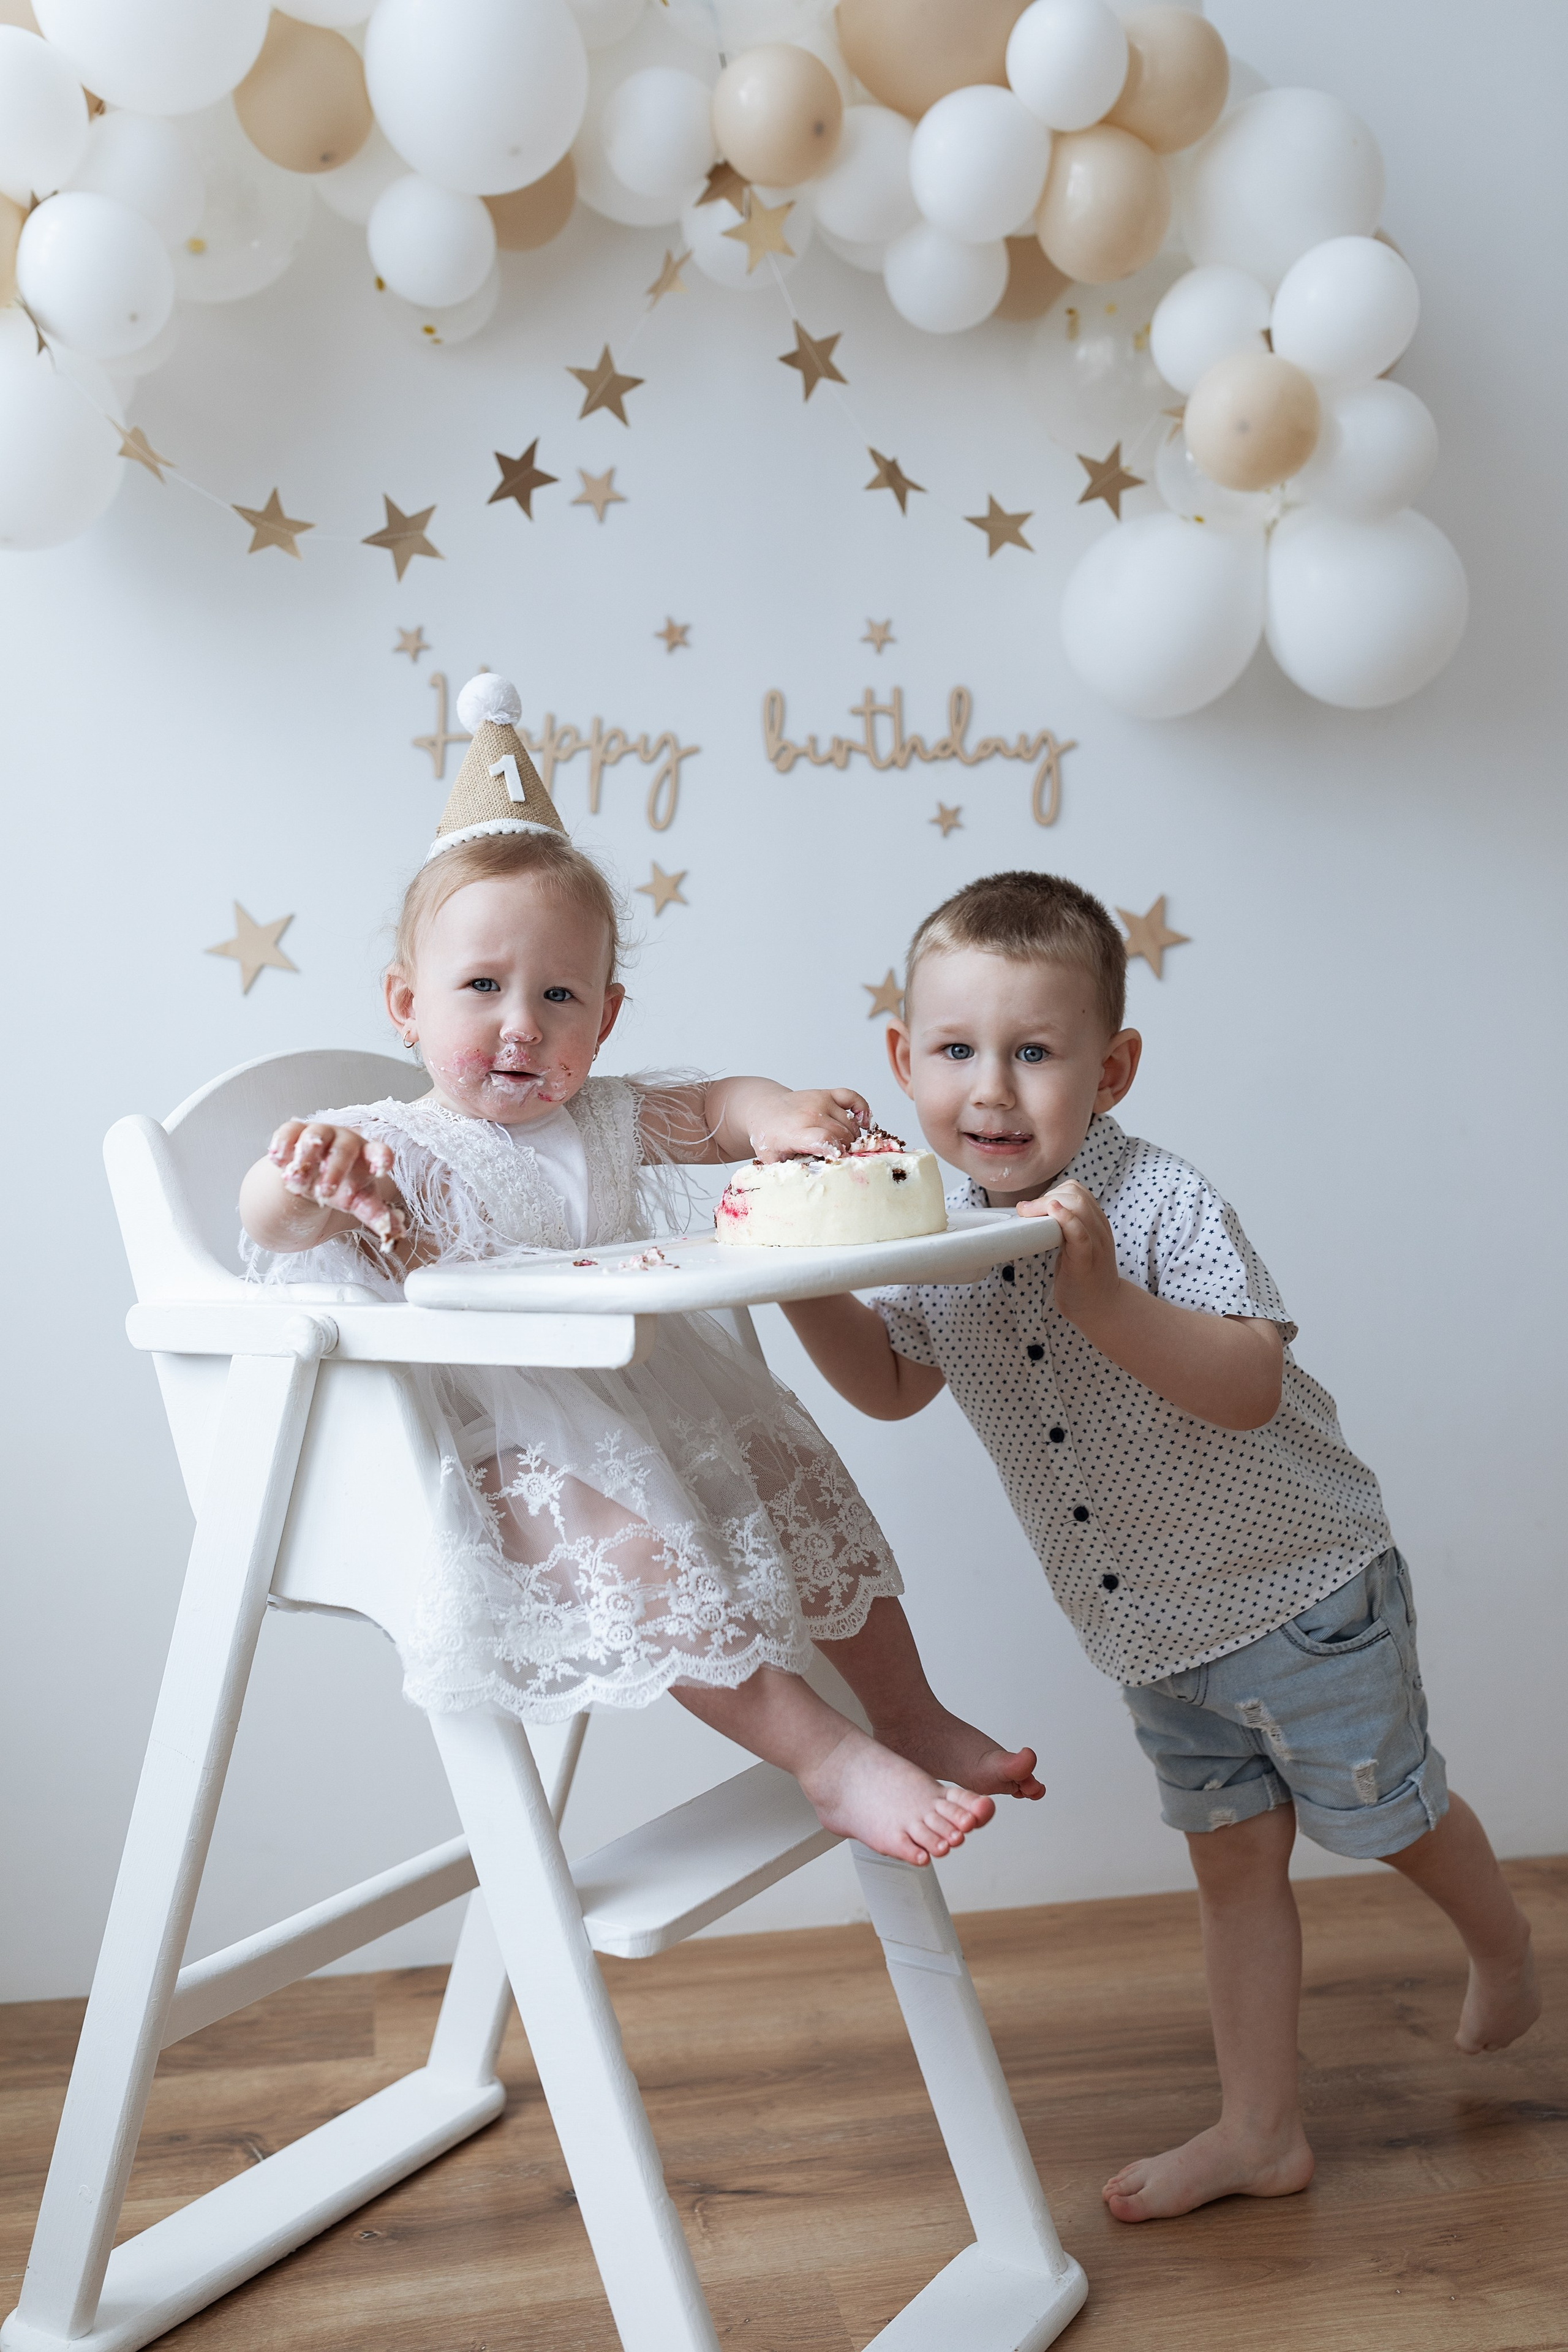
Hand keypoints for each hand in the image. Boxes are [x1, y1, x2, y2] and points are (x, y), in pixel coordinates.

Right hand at [267, 1120, 408, 1254]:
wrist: (312, 1176)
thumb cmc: (343, 1186)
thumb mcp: (360, 1201)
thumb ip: (377, 1215)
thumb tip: (396, 1233)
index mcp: (367, 1156)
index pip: (380, 1151)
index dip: (382, 1158)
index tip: (380, 1169)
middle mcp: (346, 1141)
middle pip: (344, 1148)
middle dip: (334, 1170)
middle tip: (325, 1193)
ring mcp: (320, 1133)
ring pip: (315, 1136)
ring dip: (305, 1158)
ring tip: (297, 1180)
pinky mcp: (295, 1131)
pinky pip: (289, 1132)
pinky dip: (283, 1145)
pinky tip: (279, 1160)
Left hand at [749, 1088, 869, 1162]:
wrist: (763, 1108)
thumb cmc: (770, 1136)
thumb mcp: (773, 1159)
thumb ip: (791, 1171)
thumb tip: (811, 1185)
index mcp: (795, 1131)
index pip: (826, 1140)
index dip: (837, 1154)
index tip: (839, 1162)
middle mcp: (810, 1113)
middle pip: (842, 1134)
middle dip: (845, 1150)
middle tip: (838, 1158)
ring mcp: (820, 1100)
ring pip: (850, 1123)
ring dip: (852, 1137)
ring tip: (842, 1145)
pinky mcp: (827, 1093)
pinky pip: (853, 1098)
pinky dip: (863, 1110)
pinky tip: (863, 1123)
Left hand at [1026, 1178, 1121, 1335]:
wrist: (1100, 1308)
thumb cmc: (1082, 1277)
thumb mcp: (1074, 1245)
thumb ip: (1062, 1227)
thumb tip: (1031, 1212)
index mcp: (1095, 1223)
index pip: (1077, 1191)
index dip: (1053, 1192)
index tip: (1034, 1208)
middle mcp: (1098, 1229)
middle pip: (1076, 1195)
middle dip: (1045, 1197)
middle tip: (1025, 1213)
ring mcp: (1095, 1244)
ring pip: (1079, 1207)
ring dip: (1048, 1205)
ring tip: (1029, 1216)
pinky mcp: (1086, 1260)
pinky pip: (1080, 1233)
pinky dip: (1066, 1220)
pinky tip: (1053, 1213)